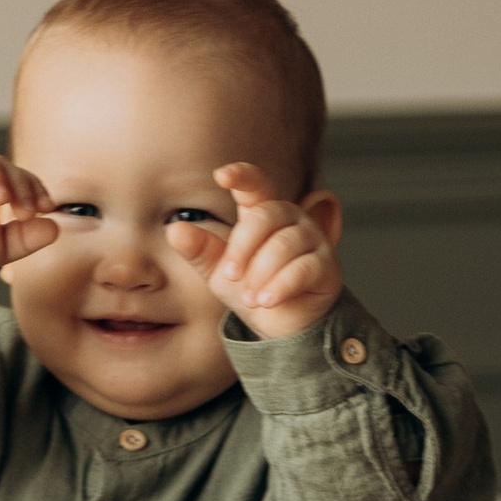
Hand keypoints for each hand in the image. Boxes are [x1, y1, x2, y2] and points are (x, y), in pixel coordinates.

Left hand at [183, 163, 344, 335]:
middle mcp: (290, 217)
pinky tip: (266, 300)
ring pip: (284, 244)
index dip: (242, 176)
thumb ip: (200, 250)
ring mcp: (311, 238)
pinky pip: (302, 268)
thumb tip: (174, 229)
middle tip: (230, 275)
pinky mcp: (326, 265)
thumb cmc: (251, 288)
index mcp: (262, 212)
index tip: (222, 176)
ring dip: (261, 274)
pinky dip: (280, 287)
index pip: (255, 184)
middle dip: (242, 247)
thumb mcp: (219, 271)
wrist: (280, 325)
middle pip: (266, 215)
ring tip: (250, 298)